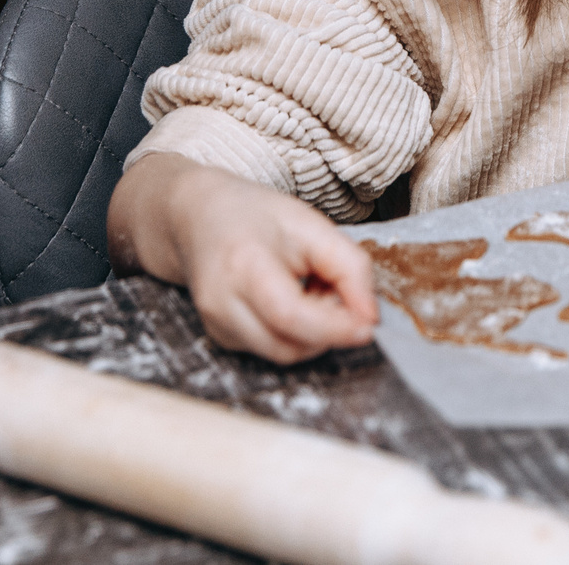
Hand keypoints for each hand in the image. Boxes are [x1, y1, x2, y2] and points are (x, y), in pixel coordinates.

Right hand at [108, 153, 379, 362]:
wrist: (199, 217)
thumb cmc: (257, 216)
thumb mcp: (312, 225)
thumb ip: (349, 267)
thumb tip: (369, 318)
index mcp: (243, 266)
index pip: (292, 316)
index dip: (335, 327)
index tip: (368, 324)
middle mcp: (222, 304)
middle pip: (289, 345)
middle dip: (328, 328)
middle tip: (336, 289)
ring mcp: (217, 326)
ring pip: (284, 353)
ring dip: (313, 332)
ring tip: (312, 288)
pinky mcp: (220, 337)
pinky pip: (271, 349)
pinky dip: (294, 333)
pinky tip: (292, 299)